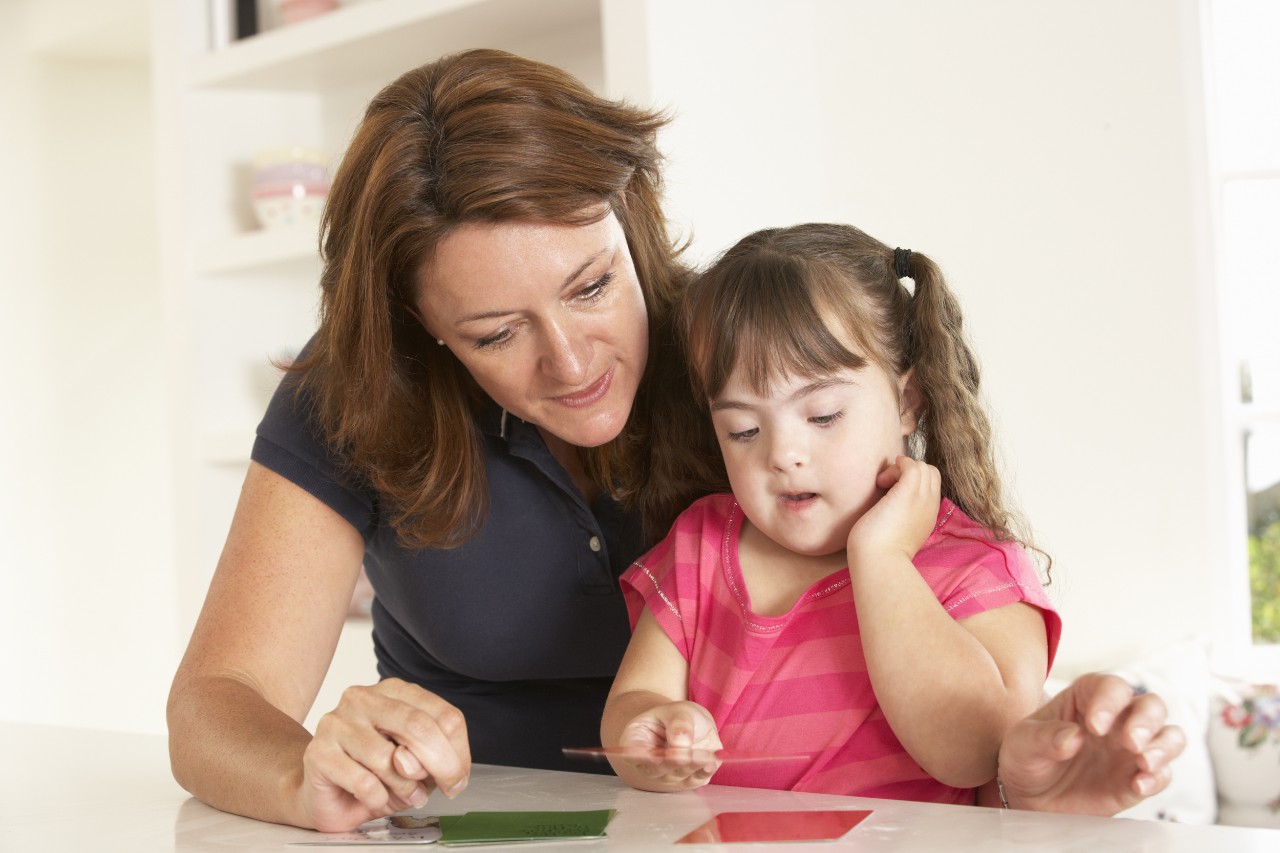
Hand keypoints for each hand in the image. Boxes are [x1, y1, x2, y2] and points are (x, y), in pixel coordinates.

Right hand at [298, 678, 470, 831]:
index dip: (459, 751)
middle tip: (446, 787)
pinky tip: (375, 798)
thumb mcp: (415, 763)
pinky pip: (364, 781)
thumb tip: (426, 766)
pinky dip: (377, 798)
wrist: (325, 793)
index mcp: (394, 692)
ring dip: (404, 787)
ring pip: (389, 758)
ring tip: (401, 794)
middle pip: (419, 726)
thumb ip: (430, 759)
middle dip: (440, 765)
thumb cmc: (373, 773)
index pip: (443, 714)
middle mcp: (364, 698)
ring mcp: (337, 722)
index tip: (458, 777)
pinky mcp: (319, 751)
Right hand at [615, 701, 722, 789]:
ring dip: (690, 766)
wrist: (693, 725)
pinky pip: (695, 779)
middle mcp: (649, 763)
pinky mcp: (689, 780)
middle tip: (683, 755)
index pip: (632, 753)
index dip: (640, 756)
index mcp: (636, 741)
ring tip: (704, 755)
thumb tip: (681, 744)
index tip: (652, 755)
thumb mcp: (677, 711)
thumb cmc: (677, 716)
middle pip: (655, 769)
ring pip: (677, 775)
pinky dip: (704, 772)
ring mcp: (668, 775)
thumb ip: (678, 725)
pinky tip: (711, 764)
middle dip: (671, 762)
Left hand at [847, 456, 940, 563]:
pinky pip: (911, 465)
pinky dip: (897, 466)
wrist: (879, 562)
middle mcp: (930, 506)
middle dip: (909, 471)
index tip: (892, 492)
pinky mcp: (909, 492)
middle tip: (887, 486)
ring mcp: (922, 498)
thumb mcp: (897, 533)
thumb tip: (886, 507)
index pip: (931, 486)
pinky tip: (882, 481)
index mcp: (928, 516)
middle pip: (931, 473)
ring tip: (883, 485)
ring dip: (900, 469)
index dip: (913, 482)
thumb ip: (900, 518)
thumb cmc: (879, 552)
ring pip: (923, 466)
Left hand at [996, 673, 1185, 814]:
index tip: (1094, 725)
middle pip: (1151, 705)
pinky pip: (1163, 774)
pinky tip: (1137, 785)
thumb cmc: (1025, 758)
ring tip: (1142, 762)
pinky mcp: (1137, 778)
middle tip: (1129, 742)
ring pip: (1170, 735)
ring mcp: (1130, 750)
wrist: (1029, 798)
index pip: (1110, 687)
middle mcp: (1116, 720)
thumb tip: (1073, 737)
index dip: (1108, 701)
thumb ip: (1045, 737)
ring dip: (1163, 747)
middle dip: (1146, 721)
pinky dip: (1158, 778)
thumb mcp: (1023, 744)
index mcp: (1086, 699)